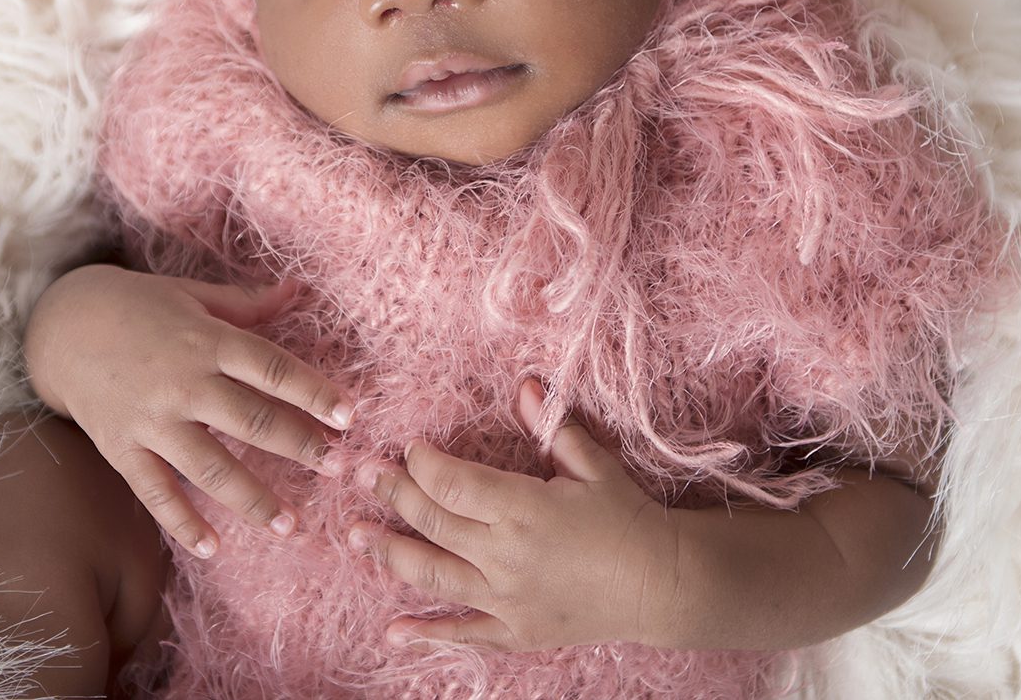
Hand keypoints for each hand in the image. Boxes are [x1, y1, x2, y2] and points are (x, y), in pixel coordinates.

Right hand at [23, 263, 358, 558]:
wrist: (60, 327)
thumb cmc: (136, 306)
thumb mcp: (192, 295)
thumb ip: (245, 302)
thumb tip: (298, 287)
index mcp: (206, 340)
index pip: (272, 369)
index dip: (314, 393)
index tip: (349, 417)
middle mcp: (183, 382)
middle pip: (252, 420)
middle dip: (300, 447)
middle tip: (337, 469)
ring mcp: (152, 420)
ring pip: (211, 467)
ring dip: (254, 499)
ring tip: (291, 524)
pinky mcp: (122, 449)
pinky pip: (156, 493)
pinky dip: (183, 523)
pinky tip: (214, 548)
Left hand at [348, 376, 682, 652]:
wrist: (664, 584)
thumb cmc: (630, 517)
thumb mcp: (594, 465)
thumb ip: (554, 427)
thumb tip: (526, 386)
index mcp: (522, 507)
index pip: (451, 483)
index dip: (420, 464)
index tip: (404, 448)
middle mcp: (505, 554)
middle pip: (432, 522)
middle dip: (392, 495)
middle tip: (360, 476)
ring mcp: (507, 598)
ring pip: (434, 575)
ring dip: (390, 554)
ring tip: (355, 536)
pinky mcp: (517, 632)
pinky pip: (464, 635)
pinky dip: (427, 634)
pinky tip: (393, 631)